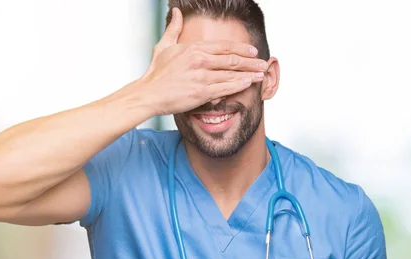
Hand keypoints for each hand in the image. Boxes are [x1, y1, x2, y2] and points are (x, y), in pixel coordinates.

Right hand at [139, 8, 267, 115]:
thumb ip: (174, 29)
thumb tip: (177, 12)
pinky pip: (225, 88)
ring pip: (231, 74)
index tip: (252, 50)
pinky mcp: (202, 93)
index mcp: (193, 48)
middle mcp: (199, 60)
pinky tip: (248, 83)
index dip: (241, 48)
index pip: (223, 46)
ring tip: (260, 74)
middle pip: (232, 59)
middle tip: (263, 63)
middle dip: (250, 61)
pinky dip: (239, 85)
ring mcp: (201, 77)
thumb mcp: (164, 46)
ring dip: (249, 74)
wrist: (148, 94)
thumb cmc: (155, 73)